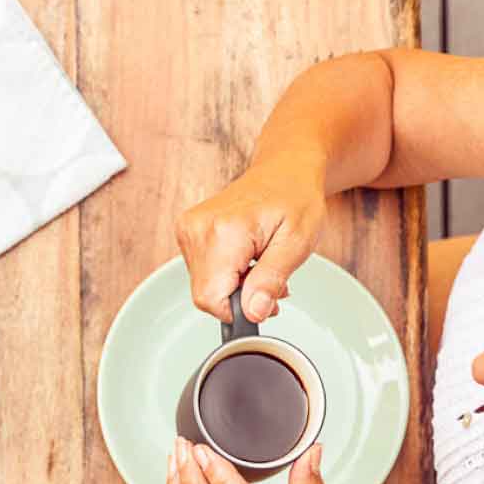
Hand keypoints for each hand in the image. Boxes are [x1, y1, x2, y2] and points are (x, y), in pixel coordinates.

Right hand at [175, 158, 325, 323]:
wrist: (284, 170)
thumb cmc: (296, 199)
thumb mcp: (297, 243)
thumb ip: (271, 280)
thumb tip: (253, 313)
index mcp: (223, 232)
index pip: (211, 298)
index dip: (239, 309)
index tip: (265, 298)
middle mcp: (197, 228)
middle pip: (205, 294)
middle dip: (240, 298)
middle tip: (269, 278)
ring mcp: (187, 228)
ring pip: (202, 286)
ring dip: (233, 286)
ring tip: (259, 264)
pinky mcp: (187, 230)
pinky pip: (200, 271)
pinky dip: (224, 273)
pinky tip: (245, 257)